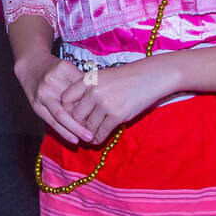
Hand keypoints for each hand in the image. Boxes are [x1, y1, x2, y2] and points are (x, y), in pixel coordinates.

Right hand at [14, 52, 93, 144]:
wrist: (31, 66)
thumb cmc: (55, 68)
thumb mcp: (70, 68)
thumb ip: (82, 81)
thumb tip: (98, 99)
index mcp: (63, 69)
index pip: (80, 89)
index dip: (91, 104)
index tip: (103, 115)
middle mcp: (50, 83)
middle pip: (69, 105)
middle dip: (81, 122)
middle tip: (94, 133)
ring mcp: (42, 95)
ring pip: (59, 116)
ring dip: (73, 130)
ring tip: (86, 139)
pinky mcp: (36, 106)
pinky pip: (51, 121)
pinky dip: (62, 131)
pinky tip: (73, 139)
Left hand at [59, 60, 173, 145]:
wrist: (149, 77)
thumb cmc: (125, 77)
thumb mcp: (102, 77)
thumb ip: (88, 90)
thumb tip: (75, 110)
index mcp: (88, 80)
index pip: (66, 98)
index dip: (67, 110)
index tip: (72, 116)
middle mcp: (93, 91)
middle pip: (76, 115)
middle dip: (77, 125)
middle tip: (80, 131)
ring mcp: (105, 104)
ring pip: (88, 126)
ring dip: (88, 134)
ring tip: (89, 138)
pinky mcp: (117, 115)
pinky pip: (101, 132)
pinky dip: (98, 138)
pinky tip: (98, 139)